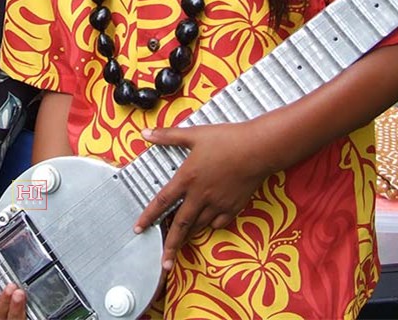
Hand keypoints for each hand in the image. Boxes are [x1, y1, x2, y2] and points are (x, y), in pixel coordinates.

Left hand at [133, 122, 271, 271]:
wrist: (258, 149)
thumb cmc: (226, 139)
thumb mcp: (194, 134)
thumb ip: (168, 136)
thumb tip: (145, 134)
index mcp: (187, 179)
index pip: (162, 202)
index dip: (148, 216)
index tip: (138, 229)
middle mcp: (200, 196)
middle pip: (180, 225)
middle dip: (171, 246)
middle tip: (164, 262)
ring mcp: (218, 204)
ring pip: (199, 226)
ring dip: (188, 236)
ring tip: (181, 244)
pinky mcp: (233, 207)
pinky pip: (218, 223)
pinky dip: (210, 226)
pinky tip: (207, 225)